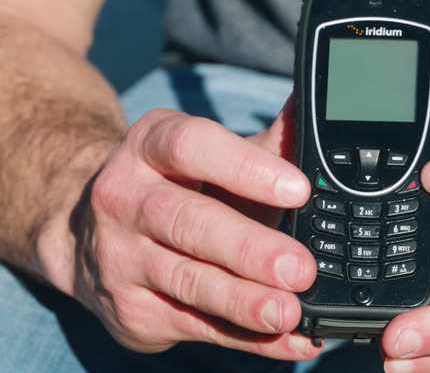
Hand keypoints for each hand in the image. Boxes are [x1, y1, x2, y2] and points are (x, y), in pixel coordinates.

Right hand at [70, 98, 322, 359]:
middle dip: (249, 248)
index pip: (193, 147)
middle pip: (190, 222)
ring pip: (189, 281)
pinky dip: (248, 337)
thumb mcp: (210, 156)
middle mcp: (126, 198)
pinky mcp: (132, 310)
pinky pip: (198, 326)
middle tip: (299, 267)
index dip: (246, 169)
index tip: (299, 189)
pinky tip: (289, 338)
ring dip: (244, 301)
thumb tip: (316, 114)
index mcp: (151, 147)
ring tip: (290, 310)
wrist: (90, 234)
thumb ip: (267, 145)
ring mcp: (121, 258)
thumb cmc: (174, 186)